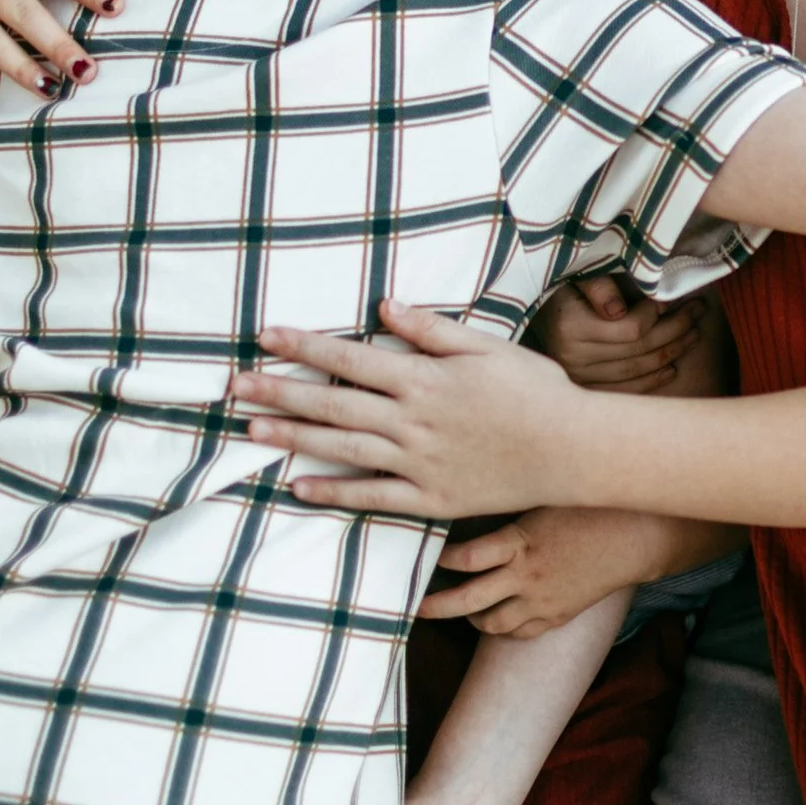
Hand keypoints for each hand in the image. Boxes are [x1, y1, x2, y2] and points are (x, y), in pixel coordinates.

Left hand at [234, 304, 584, 518]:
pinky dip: (334, 491)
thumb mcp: (488, 347)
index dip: (303, 347)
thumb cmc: (537, 392)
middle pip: (333, 404)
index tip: (264, 337)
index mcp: (424, 378)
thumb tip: (384, 307)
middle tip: (232, 387)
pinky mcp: (432, 497)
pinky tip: (298, 485)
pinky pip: (373, 495)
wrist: (573, 450)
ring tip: (250, 431)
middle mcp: (413, 420)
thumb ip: (433, 329)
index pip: (349, 358)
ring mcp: (420, 462)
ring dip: (293, 438)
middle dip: (279, 392)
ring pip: (343, 448)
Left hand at [424, 508, 710, 635]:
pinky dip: (504, 628)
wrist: (638, 535)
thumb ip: (508, 487)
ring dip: (472, 618)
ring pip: (494, 623)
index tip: (425, 553)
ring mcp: (543, 600)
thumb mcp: (545, 490)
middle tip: (416, 605)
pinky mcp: (560, 614)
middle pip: (468, 600)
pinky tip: (496, 618)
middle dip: (438, 606)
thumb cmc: (592, 503)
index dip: (441, 560)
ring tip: (458, 611)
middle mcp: (527, 576)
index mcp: (521, 542)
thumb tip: (470, 472)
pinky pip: (523, 632)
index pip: (466, 558)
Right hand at [531, 276, 700, 391]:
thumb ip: (598, 284)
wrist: (535, 314)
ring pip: (638, 371)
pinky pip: (626, 391)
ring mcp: (579, 379)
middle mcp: (574, 359)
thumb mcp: (576, 274)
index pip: (630, 329)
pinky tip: (672, 367)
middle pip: (639, 350)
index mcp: (571, 327)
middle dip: (676, 329)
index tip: (666, 299)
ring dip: (672, 352)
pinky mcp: (585, 390)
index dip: (655, 314)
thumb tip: (618, 309)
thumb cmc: (560, 287)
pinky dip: (652, 381)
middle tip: (698, 311)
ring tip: (694, 334)